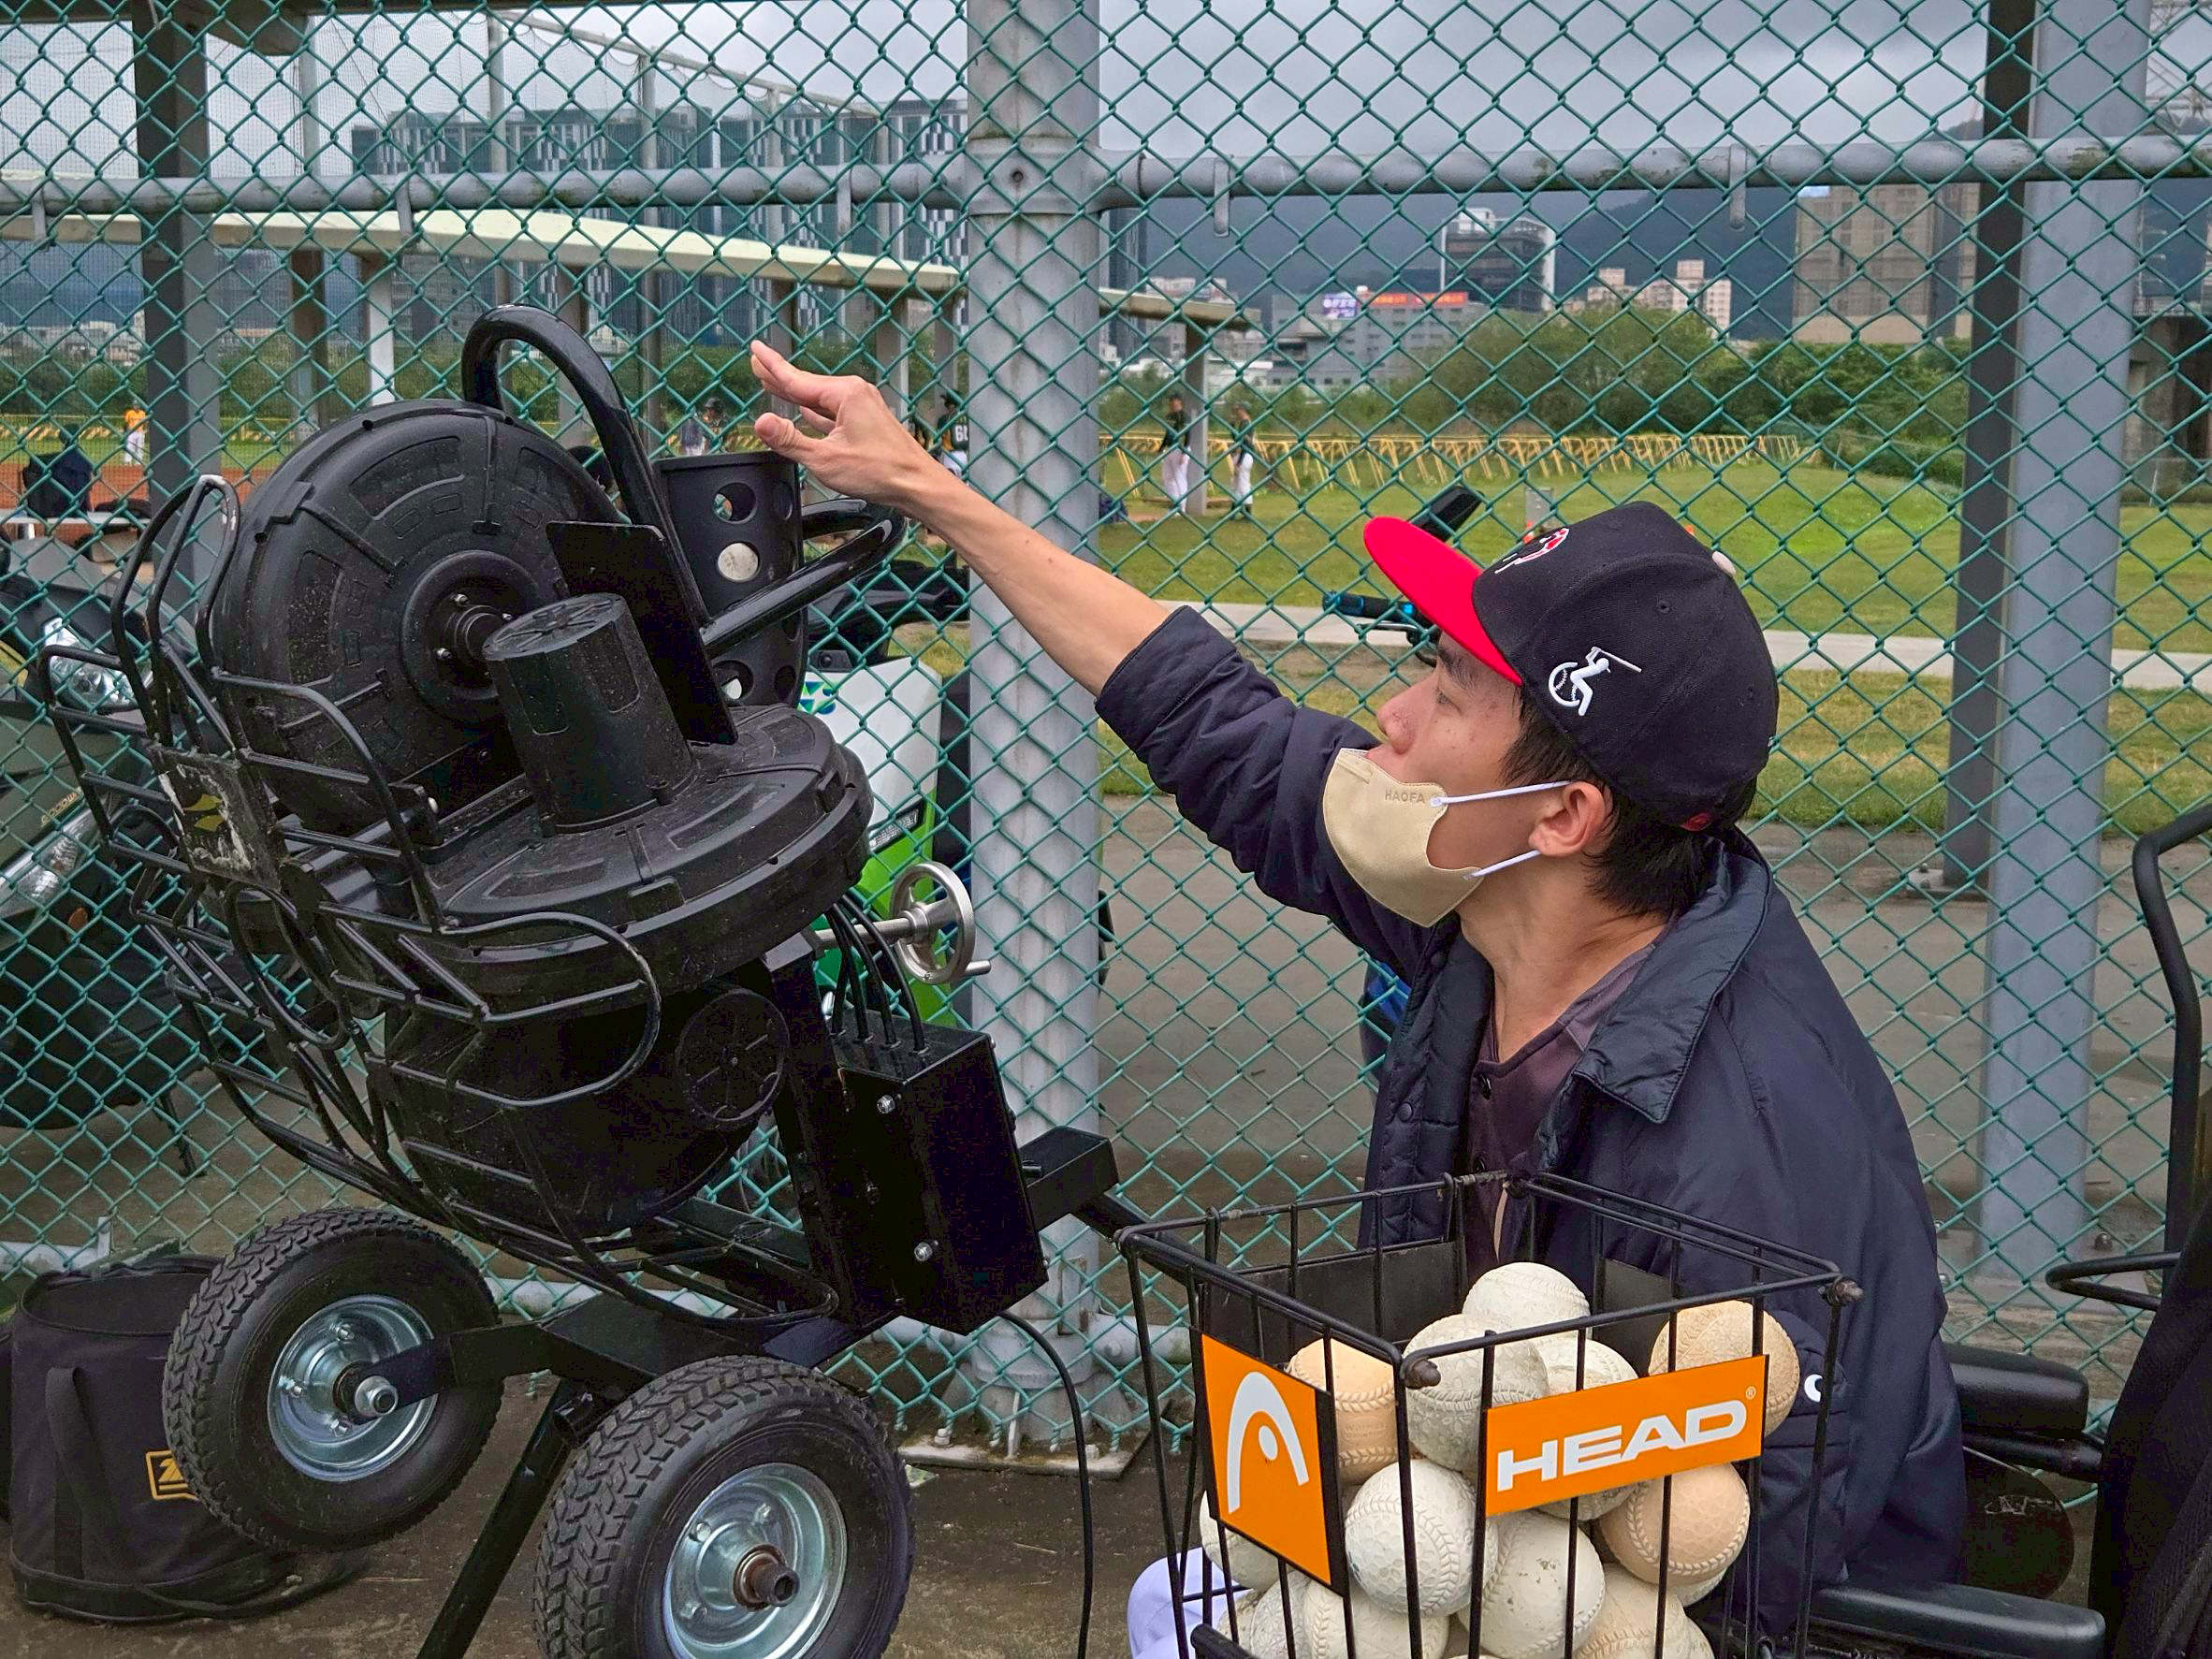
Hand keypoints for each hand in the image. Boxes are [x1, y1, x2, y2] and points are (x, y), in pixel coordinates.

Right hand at [749, 342, 944, 516]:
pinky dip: (814, 411)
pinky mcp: (865, 421)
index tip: (756, 349)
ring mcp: (861, 407)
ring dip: (796, 394)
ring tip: (774, 385)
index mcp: (844, 394)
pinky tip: (805, 411)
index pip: (796, 379)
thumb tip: (762, 423)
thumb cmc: (881, 471)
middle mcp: (854, 393)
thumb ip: (790, 441)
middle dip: (780, 376)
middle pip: (807, 385)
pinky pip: (831, 412)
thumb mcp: (826, 459)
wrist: (917, 484)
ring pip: (819, 399)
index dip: (772, 366)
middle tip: (757, 363)